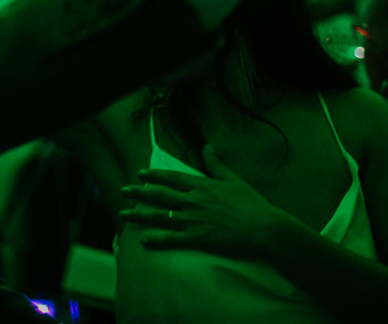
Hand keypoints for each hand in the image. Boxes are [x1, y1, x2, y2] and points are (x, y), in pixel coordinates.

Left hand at [117, 145, 298, 260]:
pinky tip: (144, 240)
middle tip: (122, 191)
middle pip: (160, 195)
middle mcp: (193, 201)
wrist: (264, 228)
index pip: (172, 178)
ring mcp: (194, 220)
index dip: (154, 175)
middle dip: (138, 193)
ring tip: (123, 214)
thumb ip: (216, 164)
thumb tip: (207, 146)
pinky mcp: (198, 239)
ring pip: (161, 216)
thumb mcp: (233, 180)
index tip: (140, 174)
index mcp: (202, 186)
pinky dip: (157, 240)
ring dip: (140, 215)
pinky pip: (173, 239)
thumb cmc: (252, 204)